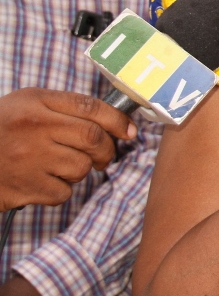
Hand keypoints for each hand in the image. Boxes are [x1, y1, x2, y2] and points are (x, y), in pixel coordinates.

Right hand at [0, 88, 135, 209]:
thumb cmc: (1, 129)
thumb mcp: (27, 104)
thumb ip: (66, 107)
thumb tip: (115, 122)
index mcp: (36, 103)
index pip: (90, 107)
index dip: (117, 120)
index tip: (129, 131)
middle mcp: (34, 128)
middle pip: (93, 139)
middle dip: (106, 150)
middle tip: (102, 155)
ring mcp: (28, 159)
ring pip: (81, 168)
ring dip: (80, 170)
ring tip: (60, 165)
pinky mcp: (24, 187)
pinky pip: (63, 192)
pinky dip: (60, 190)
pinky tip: (42, 180)